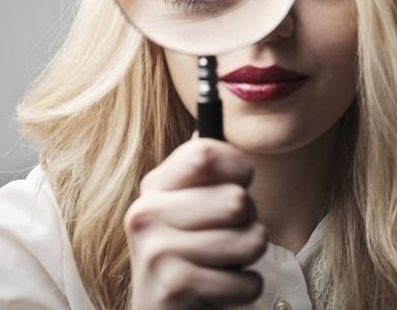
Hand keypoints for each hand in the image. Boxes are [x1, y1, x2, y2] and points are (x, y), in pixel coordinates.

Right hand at [125, 137, 265, 308]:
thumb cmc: (188, 252)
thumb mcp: (186, 205)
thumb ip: (200, 165)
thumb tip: (211, 108)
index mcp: (154, 185)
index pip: (206, 152)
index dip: (239, 166)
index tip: (243, 180)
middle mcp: (146, 213)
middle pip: (236, 200)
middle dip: (250, 221)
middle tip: (229, 234)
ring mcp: (157, 252)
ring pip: (250, 241)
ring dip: (249, 257)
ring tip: (225, 262)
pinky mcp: (174, 287)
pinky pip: (247, 281)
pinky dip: (245, 288)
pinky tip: (220, 288)